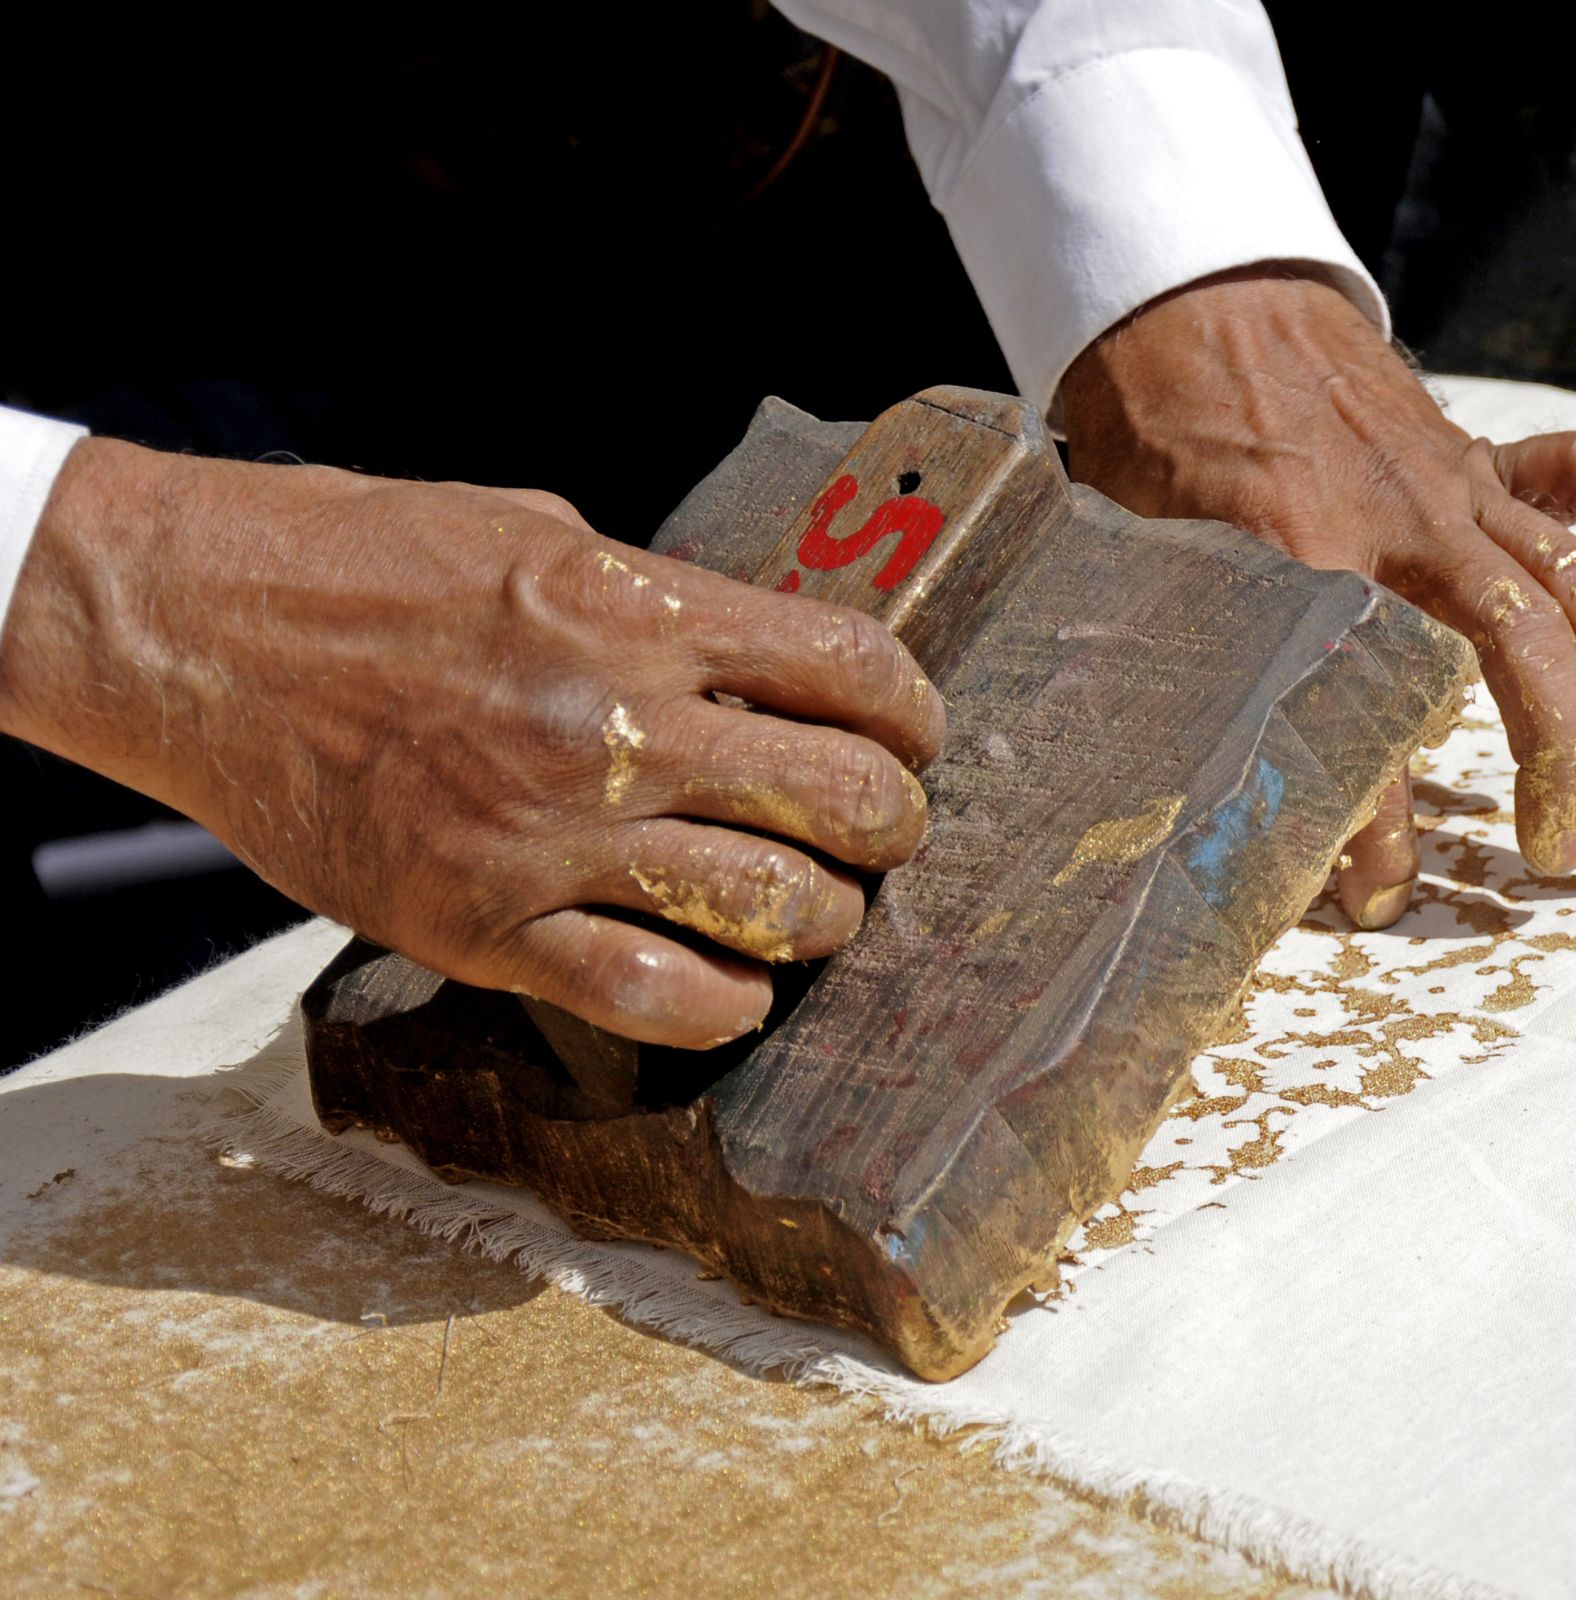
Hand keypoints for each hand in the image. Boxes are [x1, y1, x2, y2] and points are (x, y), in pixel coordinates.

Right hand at [0, 440, 943, 1045]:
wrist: (199, 628)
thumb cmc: (368, 564)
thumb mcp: (545, 535)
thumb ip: (666, 606)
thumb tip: (770, 662)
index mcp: (636, 609)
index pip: (852, 667)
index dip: (913, 713)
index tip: (912, 733)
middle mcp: (611, 725)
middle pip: (841, 798)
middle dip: (894, 825)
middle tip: (884, 831)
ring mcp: (548, 836)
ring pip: (771, 910)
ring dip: (827, 920)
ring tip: (819, 911)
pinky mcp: (479, 926)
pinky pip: (650, 995)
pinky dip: (724, 1004)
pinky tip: (736, 986)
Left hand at [1060, 267, 1575, 927]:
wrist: (1186, 299)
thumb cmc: (1152, 437)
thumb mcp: (1146, 568)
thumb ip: (1193, 673)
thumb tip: (1216, 798)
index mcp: (1312, 559)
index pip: (1372, 714)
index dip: (1378, 828)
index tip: (1371, 897)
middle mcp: (1407, 521)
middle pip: (1526, 645)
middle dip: (1563, 761)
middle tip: (1562, 852)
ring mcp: (1455, 479)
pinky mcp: (1475, 449)